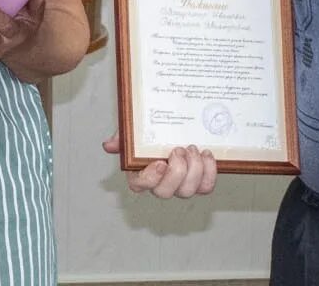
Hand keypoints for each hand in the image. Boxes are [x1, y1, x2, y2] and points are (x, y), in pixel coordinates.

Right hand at [102, 133, 216, 198]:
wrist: (179, 127)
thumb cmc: (154, 132)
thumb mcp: (136, 130)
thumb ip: (124, 137)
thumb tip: (109, 145)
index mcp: (141, 172)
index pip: (139, 185)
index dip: (150, 178)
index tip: (159, 162)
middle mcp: (160, 183)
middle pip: (165, 192)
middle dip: (176, 172)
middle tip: (180, 150)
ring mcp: (180, 185)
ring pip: (187, 191)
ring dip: (194, 170)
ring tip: (193, 149)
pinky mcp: (200, 183)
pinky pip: (206, 187)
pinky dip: (209, 172)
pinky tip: (207, 154)